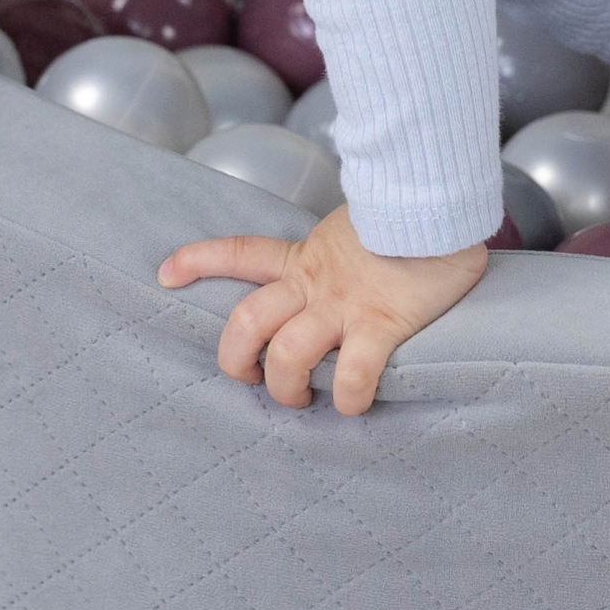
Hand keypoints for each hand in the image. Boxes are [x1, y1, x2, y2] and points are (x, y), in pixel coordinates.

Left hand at [159, 205, 487, 413]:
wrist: (444, 204)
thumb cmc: (412, 215)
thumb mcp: (362, 224)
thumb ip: (345, 248)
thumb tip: (357, 260)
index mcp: (307, 256)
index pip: (240, 252)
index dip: (199, 261)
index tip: (166, 273)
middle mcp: (316, 283)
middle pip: (247, 321)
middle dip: (235, 358)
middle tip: (248, 378)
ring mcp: (345, 306)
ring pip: (287, 354)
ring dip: (285, 387)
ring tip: (300, 400)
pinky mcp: (380, 325)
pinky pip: (352, 375)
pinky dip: (349, 399)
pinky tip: (353, 405)